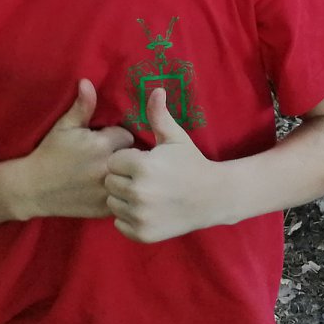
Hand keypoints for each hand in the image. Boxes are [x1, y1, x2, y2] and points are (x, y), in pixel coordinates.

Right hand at [20, 80, 134, 220]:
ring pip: (129, 179)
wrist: (32, 188)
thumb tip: (88, 81)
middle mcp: (108, 168)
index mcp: (101, 145)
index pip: (126, 136)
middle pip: (132, 158)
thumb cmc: (49, 154)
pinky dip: (117, 193)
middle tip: (108, 156)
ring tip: (108, 172)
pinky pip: (123, 198)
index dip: (117, 138)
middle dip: (124, 156)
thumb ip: (82, 106)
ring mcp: (107, 191)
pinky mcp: (104, 209)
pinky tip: (103, 188)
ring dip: (123, 175)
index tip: (106, 141)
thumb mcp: (64, 127)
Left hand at [105, 89, 221, 243]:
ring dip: (123, 198)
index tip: (142, 162)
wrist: (213, 197)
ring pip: (112, 203)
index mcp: (142, 167)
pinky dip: (128, 218)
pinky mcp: (143, 234)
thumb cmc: (191, 163)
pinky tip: (146, 209)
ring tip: (144, 193)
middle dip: (122, 179)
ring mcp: (141, 216)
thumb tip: (154, 89)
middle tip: (143, 178)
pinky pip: (119, 223)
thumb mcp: (175, 138)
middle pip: (109, 183)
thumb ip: (159, 115)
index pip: (113, 162)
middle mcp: (139, 193)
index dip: (126, 161)